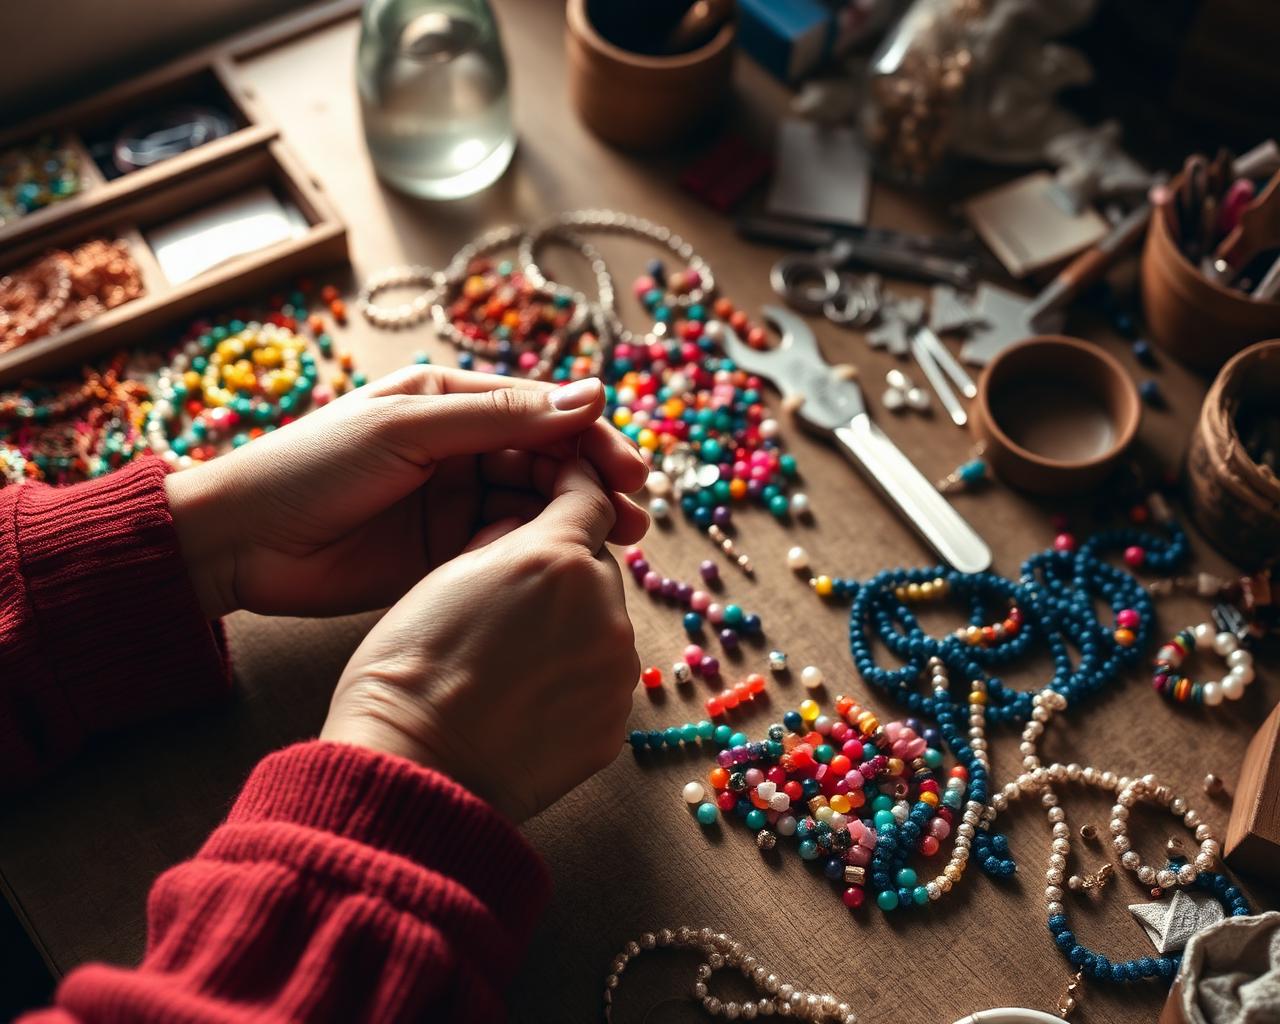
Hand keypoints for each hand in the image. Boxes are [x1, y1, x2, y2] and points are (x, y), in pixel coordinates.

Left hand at [165, 366, 647, 618]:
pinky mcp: (444, 551)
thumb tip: (590, 394)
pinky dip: (538, 552)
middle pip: (549, 459)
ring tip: (618, 545)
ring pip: (535, 505)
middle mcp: (460, 447)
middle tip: (632, 518)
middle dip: (593, 484)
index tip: (629, 472)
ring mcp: (454, 501)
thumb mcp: (407, 428)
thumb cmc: (311, 466)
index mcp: (451, 402)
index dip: (591, 438)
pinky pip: (506, 546)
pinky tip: (564, 566)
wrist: (240, 542)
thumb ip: (497, 416)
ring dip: (576, 520)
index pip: (543, 412)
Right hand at [320, 458, 638, 821]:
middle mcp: (601, 608)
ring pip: (603, 627)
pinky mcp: (613, 724)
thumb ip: (504, 539)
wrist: (412, 765)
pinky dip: (573, 682)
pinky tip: (523, 699)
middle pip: (596, 569)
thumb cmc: (410, 665)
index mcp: (557, 558)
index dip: (573, 490)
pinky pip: (600, 683)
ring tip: (511, 660)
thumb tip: (530, 528)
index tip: (562, 494)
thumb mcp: (447, 573)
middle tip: (511, 603)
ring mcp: (614, 671)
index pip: (590, 498)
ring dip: (572, 629)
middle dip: (564, 575)